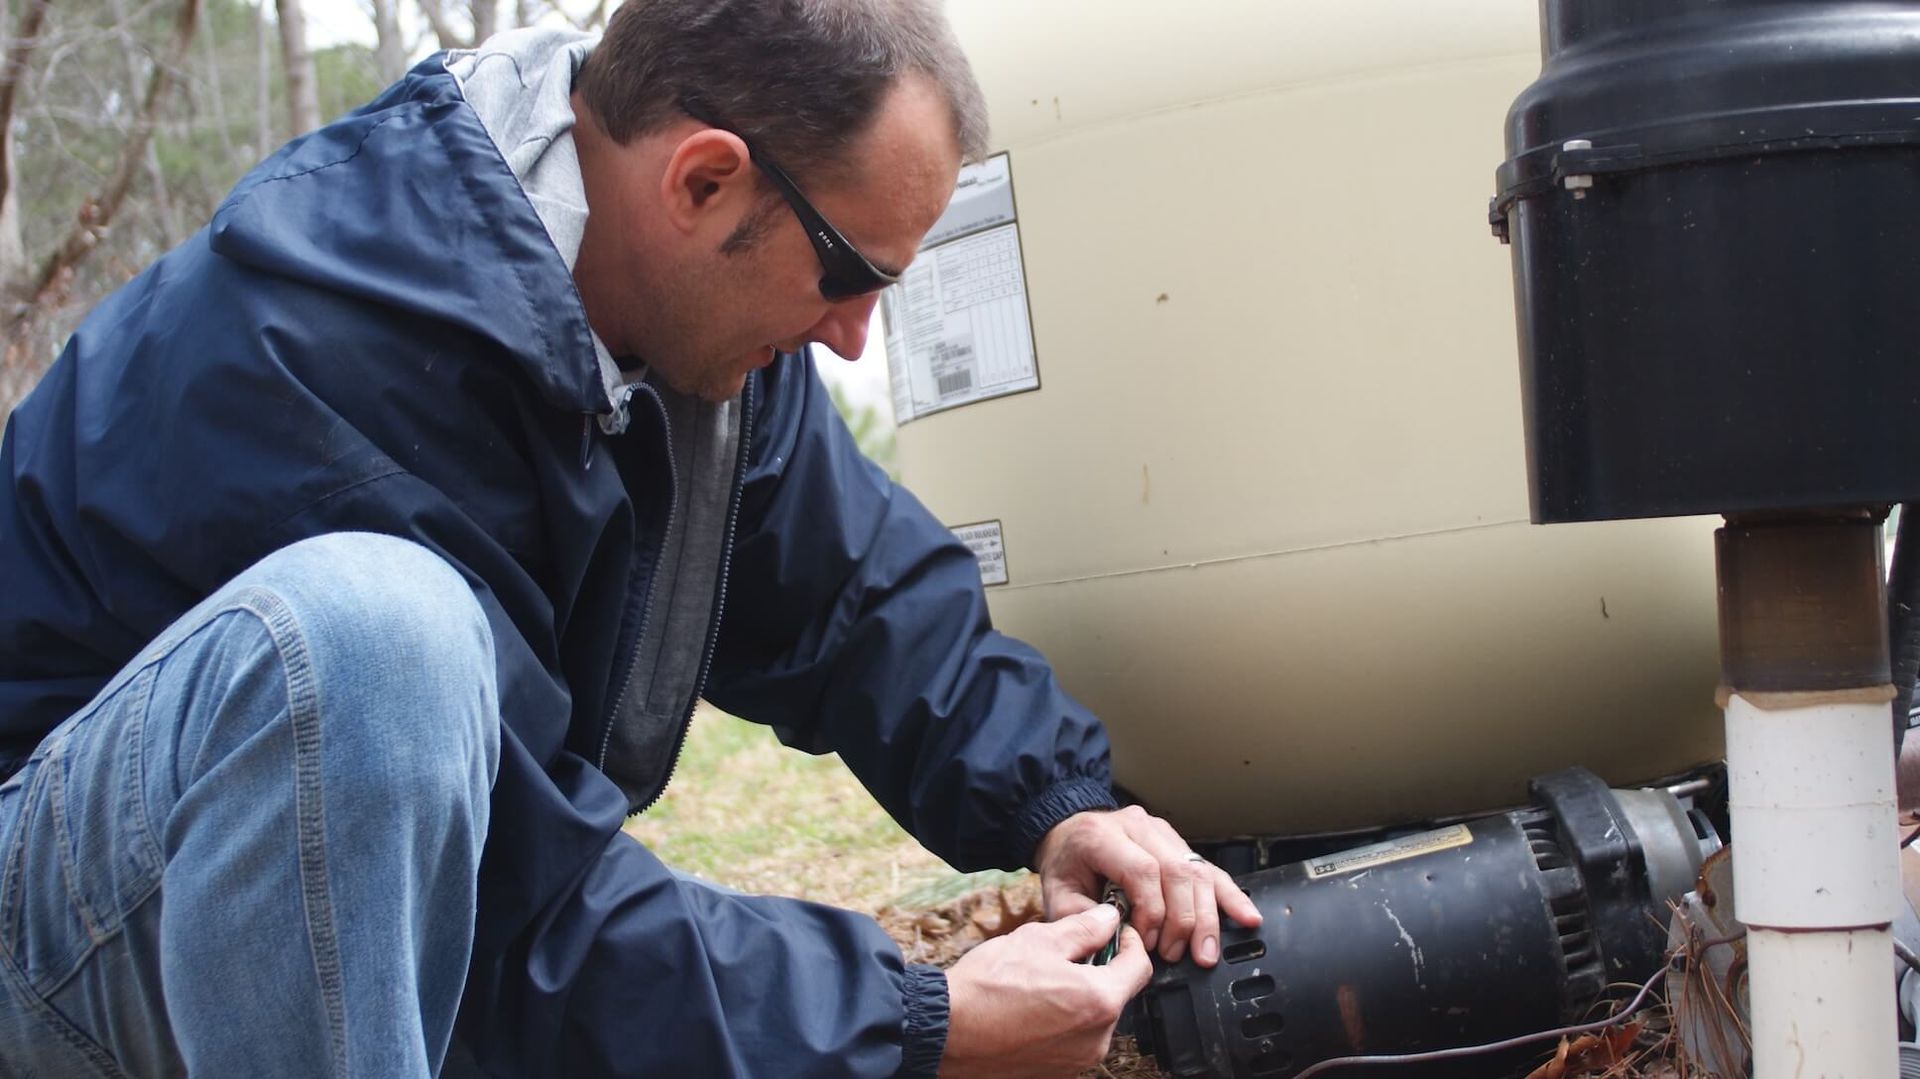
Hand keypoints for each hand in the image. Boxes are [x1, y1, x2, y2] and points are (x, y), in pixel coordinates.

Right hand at [939, 904, 1149, 1077]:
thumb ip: (1084, 929)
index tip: (1117, 932)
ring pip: (1093, 1019)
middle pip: (1116, 995)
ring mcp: (1077, 1061)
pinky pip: (1073, 1041)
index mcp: (1099, 1001)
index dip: (1131, 943)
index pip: (1140, 967)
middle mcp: (1097, 1039)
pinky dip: (1062, 1022)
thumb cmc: (988, 985)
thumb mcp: (1039, 940)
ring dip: (1080, 997)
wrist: (947, 1030)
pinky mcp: (1057, 1074)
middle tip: (1068, 954)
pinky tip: (1032, 1008)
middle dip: (1100, 971)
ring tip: (1042, 982)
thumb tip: (1110, 918)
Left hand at [1033, 806, 1262, 965]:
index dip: (1151, 910)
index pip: (1142, 869)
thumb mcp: (1057, 892)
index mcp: (1102, 836)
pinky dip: (1230, 896)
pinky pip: (1209, 869)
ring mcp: (1162, 832)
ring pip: (1197, 871)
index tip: (1145, 941)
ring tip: (1206, 952)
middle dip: (1183, 920)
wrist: (1068, 833)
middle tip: (1175, 954)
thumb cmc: (1066, 864)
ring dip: (1207, 916)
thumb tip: (1118, 943)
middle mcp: (1138, 827)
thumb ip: (1081, 918)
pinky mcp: (1179, 844)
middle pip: (1177, 870)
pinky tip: (1247, 917)